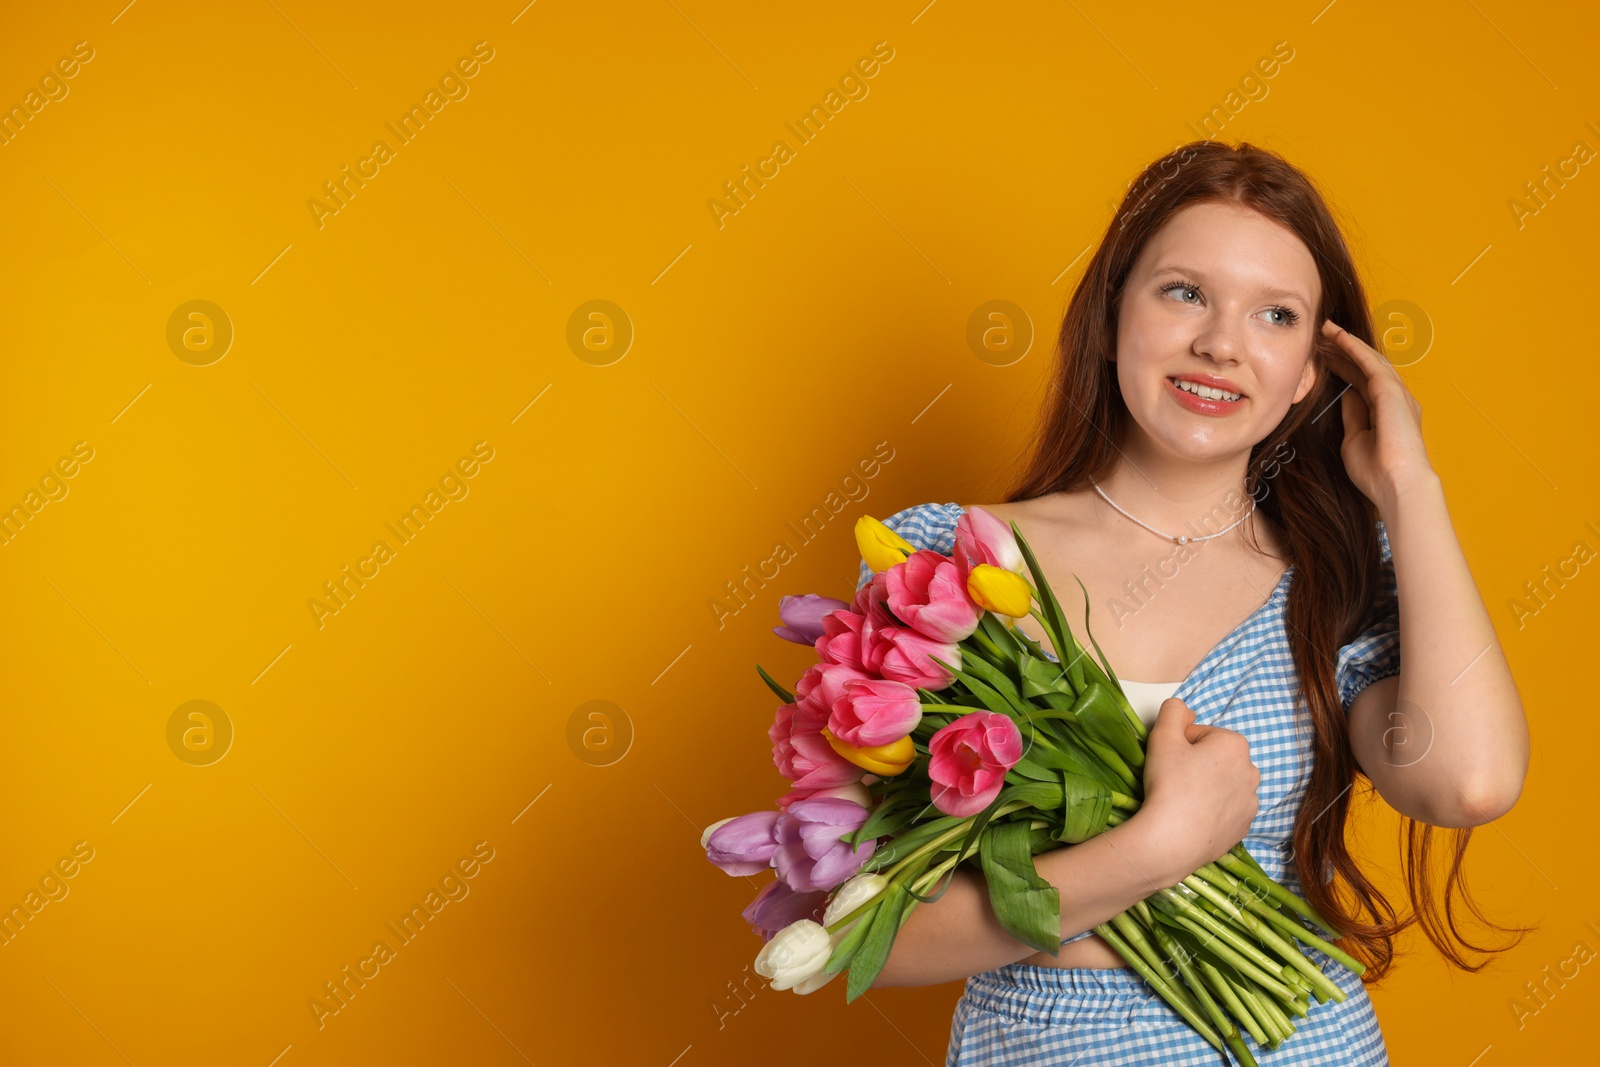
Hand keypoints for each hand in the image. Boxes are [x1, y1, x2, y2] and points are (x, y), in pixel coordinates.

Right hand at [1136, 698, 1259, 883]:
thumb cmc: (1169, 784)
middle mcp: (1252, 770)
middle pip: (1214, 758)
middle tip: (1173, 779)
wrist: (1173, 840)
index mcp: (1235, 744)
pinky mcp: (1245, 826)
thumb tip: (1184, 709)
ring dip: (1206, 786)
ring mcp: (1251, 801)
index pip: (1200, 735)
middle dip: (1196, 764)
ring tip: (1183, 801)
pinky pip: (1227, 809)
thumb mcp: (1162, 736)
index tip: (1169, 761)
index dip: (1180, 745)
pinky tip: (1194, 817)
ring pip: (1222, 784)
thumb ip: (1173, 710)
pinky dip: (1212, 810)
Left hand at [1319, 319, 1435, 508]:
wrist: (1396, 484)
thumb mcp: (1355, 439)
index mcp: (1384, 411)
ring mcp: (1396, 394)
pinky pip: (1370, 363)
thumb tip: (1347, 394)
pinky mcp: (1391, 392)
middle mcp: (1393, 399)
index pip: (1361, 381)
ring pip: (1369, 360)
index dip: (1343, 366)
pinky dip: (1354, 348)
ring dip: (1348, 343)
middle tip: (1323, 334)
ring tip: (1327, 329)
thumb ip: (1353, 415)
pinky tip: (1339, 337)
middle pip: (1365, 367)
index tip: (1324, 356)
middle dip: (1345, 350)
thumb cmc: (1376, 471)